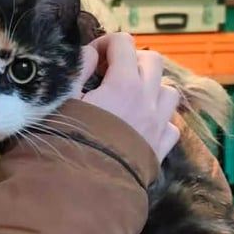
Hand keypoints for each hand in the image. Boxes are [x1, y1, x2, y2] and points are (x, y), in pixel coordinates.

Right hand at [73, 33, 180, 161]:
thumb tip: (90, 54)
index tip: (91, 59)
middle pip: (153, 61)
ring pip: (169, 91)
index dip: (105, 44)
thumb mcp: (61, 101)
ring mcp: (157, 126)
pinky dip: (160, 120)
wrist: (82, 190)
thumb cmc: (65, 143)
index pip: (123, 43)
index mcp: (123, 84)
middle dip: (133, 60)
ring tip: (130, 97)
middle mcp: (147, 101)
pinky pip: (171, 126)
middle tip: (111, 73)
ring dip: (152, 87)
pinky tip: (142, 126)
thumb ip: (77, 71)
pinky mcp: (160, 151)